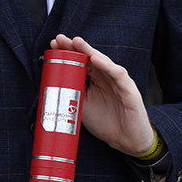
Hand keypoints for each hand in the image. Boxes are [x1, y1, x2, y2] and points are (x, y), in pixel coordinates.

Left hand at [50, 34, 154, 155]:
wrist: (125, 141)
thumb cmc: (106, 123)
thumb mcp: (83, 106)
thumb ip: (72, 92)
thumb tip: (54, 84)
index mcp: (95, 79)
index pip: (80, 61)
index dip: (68, 53)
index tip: (53, 46)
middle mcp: (106, 76)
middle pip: (89, 56)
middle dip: (74, 46)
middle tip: (60, 39)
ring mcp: (117, 81)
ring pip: (103, 61)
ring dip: (89, 50)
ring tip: (76, 42)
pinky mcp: (128, 88)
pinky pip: (117, 74)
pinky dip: (106, 66)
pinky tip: (96, 59)